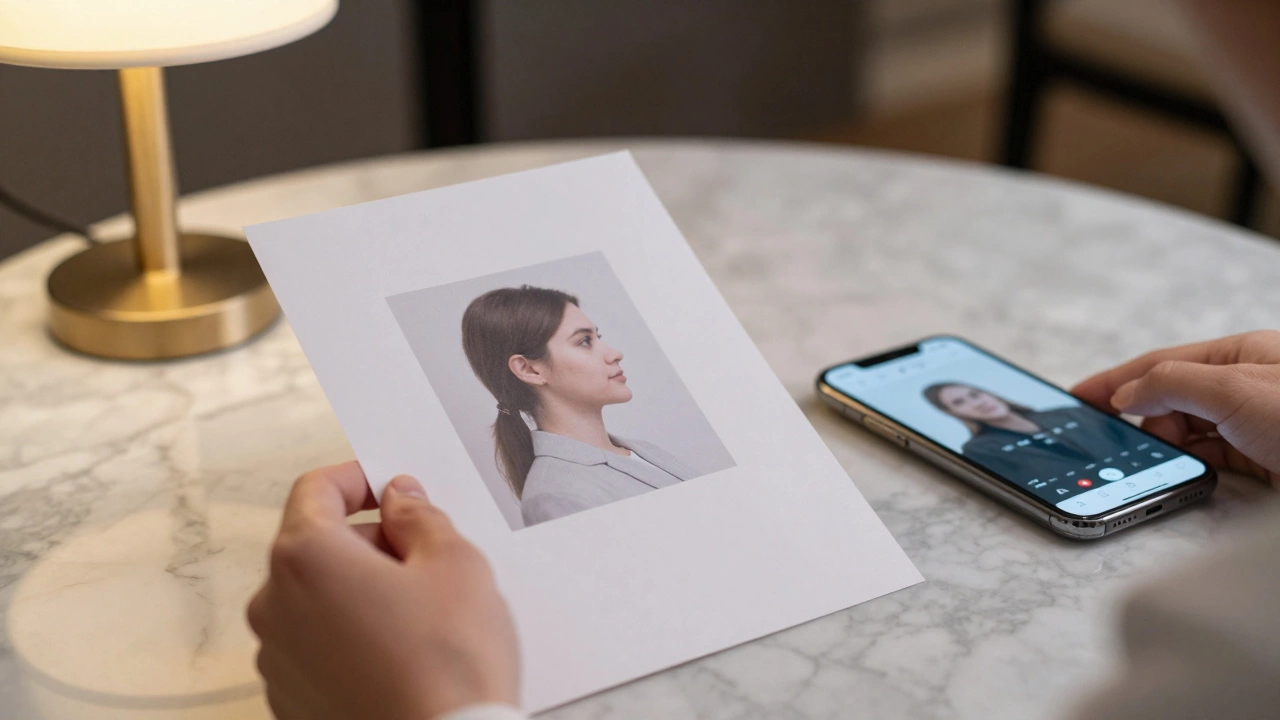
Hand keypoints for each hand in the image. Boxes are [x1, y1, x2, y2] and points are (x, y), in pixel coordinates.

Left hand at [247, 463, 519, 719]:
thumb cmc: (448, 667)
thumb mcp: (455, 563)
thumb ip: (420, 516)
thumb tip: (401, 500)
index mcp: (305, 558)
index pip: (316, 489)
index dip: (359, 478)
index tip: (389, 487)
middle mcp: (274, 606)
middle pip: (315, 545)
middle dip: (368, 540)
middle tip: (425, 557)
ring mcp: (277, 659)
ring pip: (316, 597)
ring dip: (360, 590)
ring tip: (420, 616)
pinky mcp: (290, 700)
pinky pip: (316, 646)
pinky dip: (350, 636)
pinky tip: (401, 653)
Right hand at [1072, 330, 1279, 486]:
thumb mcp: (1233, 389)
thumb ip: (1171, 385)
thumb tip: (1126, 394)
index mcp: (1238, 355)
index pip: (1160, 364)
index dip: (1115, 381)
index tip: (1080, 396)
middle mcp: (1244, 386)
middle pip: (1171, 400)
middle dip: (1141, 420)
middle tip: (1114, 443)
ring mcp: (1254, 424)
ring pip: (1190, 432)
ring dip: (1165, 448)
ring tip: (1146, 465)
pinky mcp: (1263, 458)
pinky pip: (1212, 460)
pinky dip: (1188, 467)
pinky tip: (1174, 475)